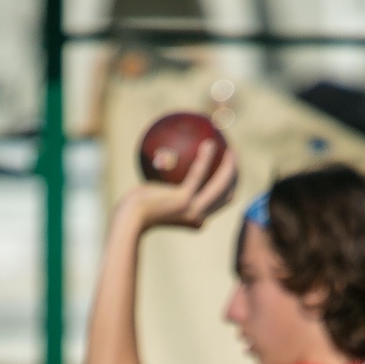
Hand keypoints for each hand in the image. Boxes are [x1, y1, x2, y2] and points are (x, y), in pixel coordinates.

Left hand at [120, 140, 237, 231]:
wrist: (128, 219)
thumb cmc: (135, 209)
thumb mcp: (155, 198)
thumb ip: (166, 188)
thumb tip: (165, 168)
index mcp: (195, 219)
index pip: (219, 204)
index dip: (229, 187)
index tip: (230, 170)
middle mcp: (199, 217)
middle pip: (227, 195)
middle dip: (235, 175)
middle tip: (234, 154)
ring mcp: (193, 210)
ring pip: (221, 185)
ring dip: (230, 166)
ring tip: (230, 148)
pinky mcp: (184, 200)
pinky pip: (199, 174)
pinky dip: (206, 158)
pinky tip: (208, 143)